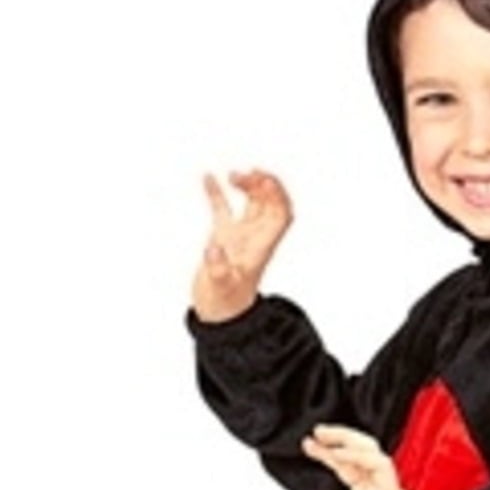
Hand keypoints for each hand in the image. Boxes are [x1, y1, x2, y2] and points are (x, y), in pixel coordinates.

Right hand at [190, 169, 293, 321]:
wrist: (219, 315)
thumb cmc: (224, 304)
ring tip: (233, 175)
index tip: (264, 180)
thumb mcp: (221, 287)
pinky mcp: (223, 237)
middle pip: (269, 205)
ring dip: (247, 185)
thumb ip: (218, 269)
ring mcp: (239, 236)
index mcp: (260, 247)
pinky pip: (223, 210)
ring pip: (251, 204)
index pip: (280, 216)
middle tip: (249, 174)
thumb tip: (213, 250)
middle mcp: (254, 238)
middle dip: (264, 185)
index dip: (278, 196)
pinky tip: (208, 177)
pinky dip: (217, 193)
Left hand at [301, 425, 450, 489]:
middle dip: (343, 437)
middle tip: (320, 432)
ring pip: (378, 464)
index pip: (350, 462)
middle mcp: (383, 485)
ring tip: (335, 453)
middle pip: (365, 449)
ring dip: (356, 456)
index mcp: (375, 487)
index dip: (328, 450)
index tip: (309, 442)